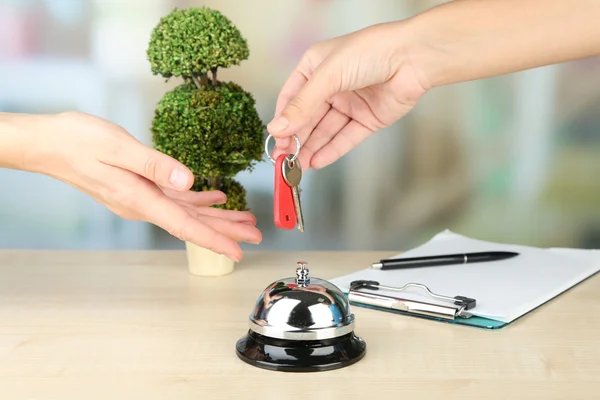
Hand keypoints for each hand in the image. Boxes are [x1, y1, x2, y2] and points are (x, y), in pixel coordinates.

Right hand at [31, 111, 260, 261]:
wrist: (49, 143)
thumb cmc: (78, 141)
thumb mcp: (118, 148)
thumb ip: (155, 165)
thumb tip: (188, 182)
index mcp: (140, 198)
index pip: (185, 225)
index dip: (214, 239)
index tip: (237, 252)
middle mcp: (142, 204)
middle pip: (192, 223)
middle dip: (225, 231)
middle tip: (253, 238)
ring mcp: (141, 197)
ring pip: (187, 212)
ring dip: (216, 216)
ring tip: (243, 221)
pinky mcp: (139, 187)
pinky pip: (174, 198)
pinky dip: (197, 199)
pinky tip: (215, 198)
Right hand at [266, 21, 427, 168]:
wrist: (413, 57)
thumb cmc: (372, 51)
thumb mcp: (328, 75)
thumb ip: (303, 105)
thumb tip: (278, 128)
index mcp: (316, 67)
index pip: (292, 98)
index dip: (283, 120)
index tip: (275, 140)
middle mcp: (331, 86)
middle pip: (308, 118)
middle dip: (295, 139)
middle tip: (283, 160)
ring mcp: (350, 103)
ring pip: (325, 131)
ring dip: (311, 149)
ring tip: (297, 167)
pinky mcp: (367, 119)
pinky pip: (345, 138)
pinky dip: (332, 150)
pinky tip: (318, 161)